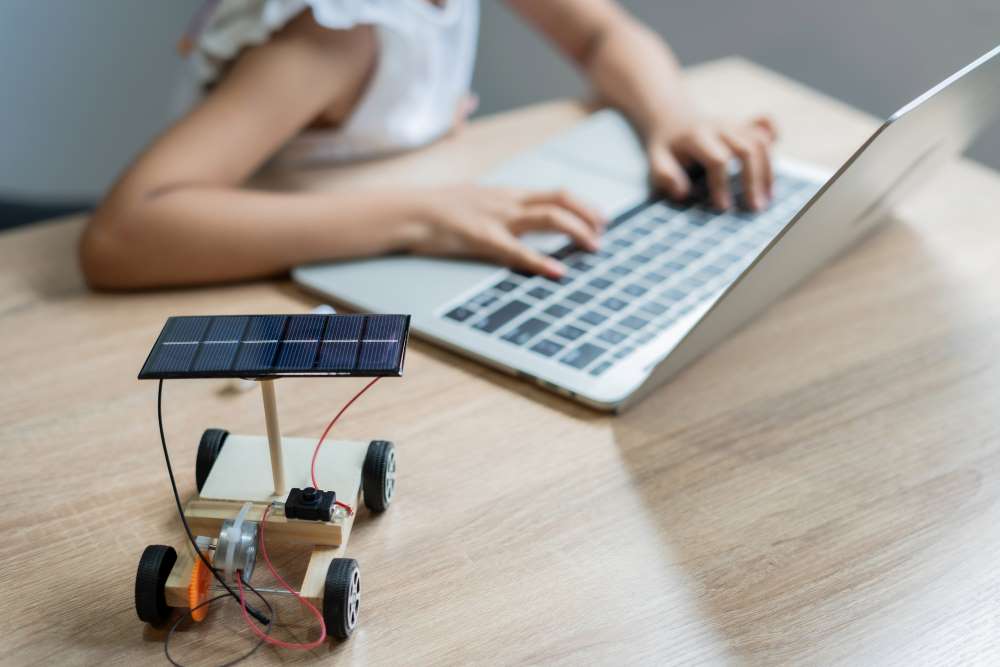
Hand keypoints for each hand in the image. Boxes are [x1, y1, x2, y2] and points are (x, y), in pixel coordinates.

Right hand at [409, 185, 604, 277]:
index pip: (555, 193)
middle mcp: (508, 201)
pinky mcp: (482, 238)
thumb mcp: (475, 203)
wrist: (409, 211)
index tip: (600, 219)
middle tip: (604, 234)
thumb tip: (517, 219)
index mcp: (507, 194)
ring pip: (548, 217)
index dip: (583, 205)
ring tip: (593, 247)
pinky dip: (541, 261)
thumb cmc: (437, 211)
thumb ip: (498, 210)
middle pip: (560, 199)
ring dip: (576, 231)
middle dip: (588, 215)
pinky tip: (557, 272)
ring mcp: (497, 218)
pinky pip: (517, 250)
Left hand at [646, 116, 777, 210]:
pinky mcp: (744, 126)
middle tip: (753, 208)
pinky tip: (771, 167)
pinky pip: (766, 128)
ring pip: (760, 143)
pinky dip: (773, 143)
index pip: (717, 160)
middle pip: (747, 150)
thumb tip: (681, 193)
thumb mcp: (655, 161)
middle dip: (752, 180)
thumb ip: (664, 176)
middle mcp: (720, 127)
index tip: (723, 208)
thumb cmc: (666, 150)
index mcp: (696, 137)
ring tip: (765, 199)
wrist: (672, 121)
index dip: (722, 185)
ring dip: (767, 172)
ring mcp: (734, 124)